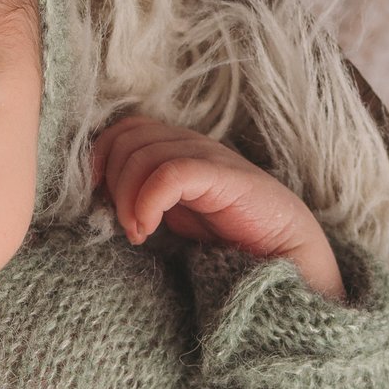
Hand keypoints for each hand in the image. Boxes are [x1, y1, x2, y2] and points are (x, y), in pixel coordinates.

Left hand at [90, 114, 343, 300]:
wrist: (290, 257)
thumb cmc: (233, 242)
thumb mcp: (177, 217)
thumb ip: (146, 200)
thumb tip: (99, 204)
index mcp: (178, 150)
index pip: (124, 130)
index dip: (99, 158)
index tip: (97, 200)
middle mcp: (191, 146)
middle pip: (127, 138)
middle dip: (111, 181)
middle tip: (124, 223)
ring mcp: (210, 159)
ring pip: (143, 154)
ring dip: (127, 197)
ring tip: (137, 233)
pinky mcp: (225, 178)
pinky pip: (171, 173)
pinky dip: (147, 201)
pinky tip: (147, 229)